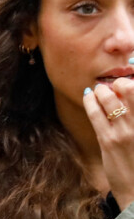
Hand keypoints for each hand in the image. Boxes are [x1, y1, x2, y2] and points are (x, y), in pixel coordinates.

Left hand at [83, 78, 133, 209]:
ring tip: (100, 90)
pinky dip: (90, 102)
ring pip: (110, 99)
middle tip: (117, 84)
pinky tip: (88, 97)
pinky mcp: (109, 141)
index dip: (133, 81)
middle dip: (122, 83)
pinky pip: (96, 114)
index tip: (129, 77)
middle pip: (131, 90)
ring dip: (102, 91)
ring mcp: (126, 133)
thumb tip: (124, 93)